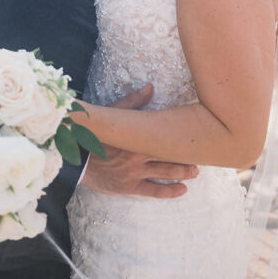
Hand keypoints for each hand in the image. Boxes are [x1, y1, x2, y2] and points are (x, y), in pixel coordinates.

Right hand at [79, 85, 198, 198]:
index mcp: (139, 138)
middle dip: (187, 158)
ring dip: (182, 173)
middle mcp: (141, 156)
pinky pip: (154, 191)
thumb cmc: (94, 133)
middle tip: (201, 158)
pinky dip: (169, 191)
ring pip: (166, 174)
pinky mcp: (130, 187)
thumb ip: (134, 101)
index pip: (167, 139)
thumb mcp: (113, 114)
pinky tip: (182, 190)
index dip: (183, 139)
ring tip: (195, 172)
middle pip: (170, 157)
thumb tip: (150, 87)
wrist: (76, 156)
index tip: (196, 138)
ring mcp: (136, 173)